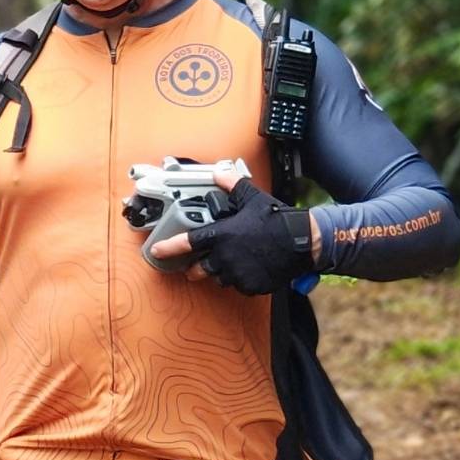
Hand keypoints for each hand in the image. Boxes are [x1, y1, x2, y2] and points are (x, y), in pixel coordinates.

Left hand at [149, 172, 316, 293]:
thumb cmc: (277, 219)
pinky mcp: (250, 286)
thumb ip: (233, 187)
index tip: (156, 252)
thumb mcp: (253, 198)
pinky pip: (239, 286)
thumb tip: (221, 173)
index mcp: (222, 235)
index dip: (168, 248)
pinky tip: (252, 268)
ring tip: (235, 262)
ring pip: (220, 278)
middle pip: (198, 269)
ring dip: (222, 272)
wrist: (303, 241)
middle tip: (198, 265)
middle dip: (195, 268)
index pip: (187, 243)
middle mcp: (225, 257)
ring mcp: (237, 274)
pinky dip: (242, 280)